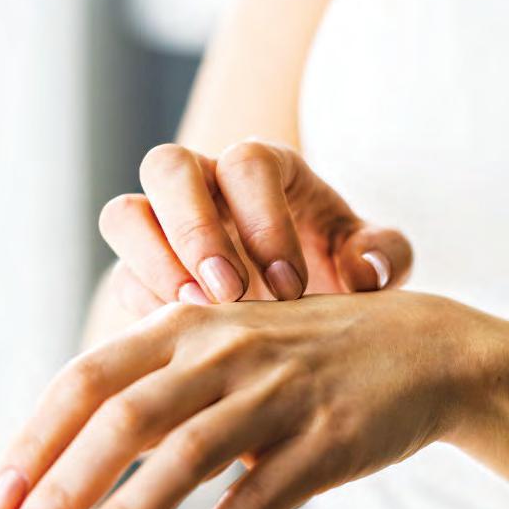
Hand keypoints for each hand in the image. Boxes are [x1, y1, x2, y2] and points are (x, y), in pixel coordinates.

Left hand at [0, 291, 477, 508]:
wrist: (423, 347)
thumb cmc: (313, 351)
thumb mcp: (233, 342)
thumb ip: (163, 380)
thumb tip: (80, 447)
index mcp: (195, 327)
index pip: (90, 377)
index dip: (38, 437)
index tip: (1, 496)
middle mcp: (230, 353)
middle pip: (124, 418)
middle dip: (61, 487)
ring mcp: (281, 395)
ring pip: (185, 456)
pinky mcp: (326, 441)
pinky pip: (257, 497)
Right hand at [99, 141, 412, 311]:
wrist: (306, 303)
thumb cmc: (342, 266)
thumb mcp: (375, 258)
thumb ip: (386, 254)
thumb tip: (367, 271)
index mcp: (266, 168)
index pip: (247, 162)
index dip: (263, 219)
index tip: (291, 285)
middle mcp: (207, 183)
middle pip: (168, 167)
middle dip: (194, 230)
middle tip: (230, 293)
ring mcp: (165, 225)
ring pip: (125, 215)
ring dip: (154, 264)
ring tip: (199, 317)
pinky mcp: (142, 273)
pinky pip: (122, 279)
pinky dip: (147, 310)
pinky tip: (187, 345)